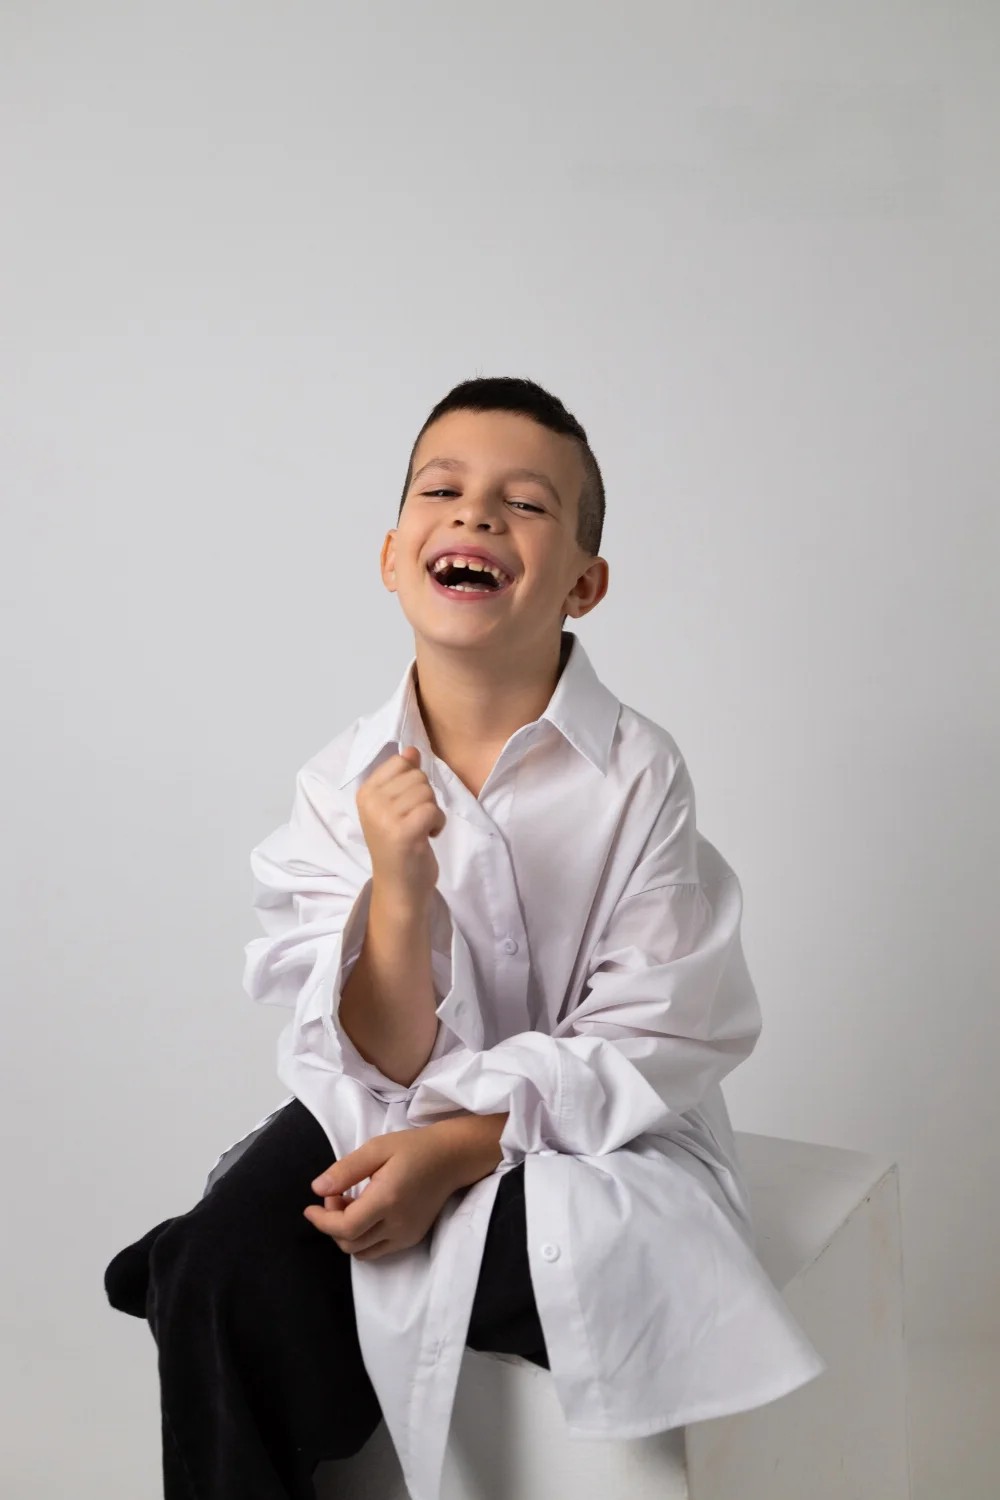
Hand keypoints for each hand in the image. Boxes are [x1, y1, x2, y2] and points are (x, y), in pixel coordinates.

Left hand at [303, 1125, 466, 1260]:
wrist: (451, 1158)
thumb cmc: (413, 1148)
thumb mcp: (376, 1148)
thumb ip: (346, 1170)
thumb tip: (318, 1189)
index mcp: (387, 1199)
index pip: (345, 1227)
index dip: (322, 1222)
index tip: (309, 1209)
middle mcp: (398, 1224)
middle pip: (350, 1243)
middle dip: (331, 1224)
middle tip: (335, 1196)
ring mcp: (406, 1235)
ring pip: (361, 1252)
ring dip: (346, 1234)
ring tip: (349, 1205)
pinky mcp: (412, 1238)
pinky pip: (377, 1250)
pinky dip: (362, 1238)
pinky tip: (366, 1213)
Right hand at [355, 746, 445, 904]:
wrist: (399, 888)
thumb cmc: (399, 847)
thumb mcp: (395, 807)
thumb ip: (402, 777)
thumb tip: (412, 750)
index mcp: (365, 792)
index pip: (400, 762)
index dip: (413, 782)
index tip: (407, 806)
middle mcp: (370, 802)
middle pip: (417, 776)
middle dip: (425, 797)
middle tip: (414, 821)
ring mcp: (384, 817)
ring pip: (427, 791)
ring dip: (432, 811)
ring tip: (420, 830)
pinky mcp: (403, 832)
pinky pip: (432, 809)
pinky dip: (438, 822)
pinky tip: (427, 837)